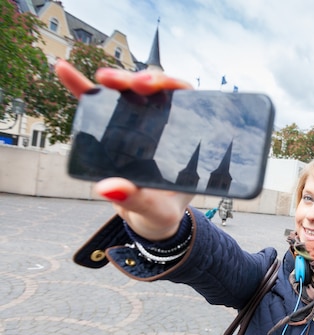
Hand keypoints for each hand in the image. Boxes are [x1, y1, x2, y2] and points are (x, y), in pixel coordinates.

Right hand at [55, 60, 194, 240]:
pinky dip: (81, 88)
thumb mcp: (156, 211)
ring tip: (103, 79)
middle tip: (133, 84)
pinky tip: (64, 70)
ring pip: (129, 93)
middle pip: (157, 93)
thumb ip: (137, 201)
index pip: (186, 103)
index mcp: (184, 141)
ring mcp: (138, 126)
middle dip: (143, 81)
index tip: (159, 87)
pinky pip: (97, 106)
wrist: (149, 222)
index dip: (175, 87)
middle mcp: (163, 127)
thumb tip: (106, 188)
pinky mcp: (113, 130)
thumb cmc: (161, 213)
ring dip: (117, 81)